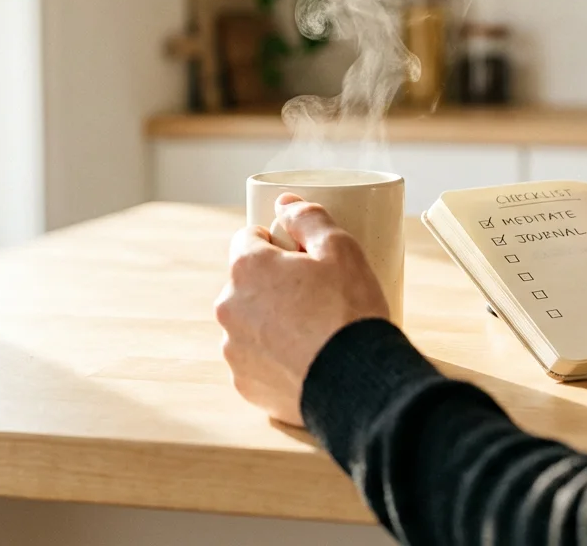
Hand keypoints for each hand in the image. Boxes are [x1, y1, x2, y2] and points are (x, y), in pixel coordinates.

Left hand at [215, 193, 390, 425]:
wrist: (356, 383)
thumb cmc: (348, 312)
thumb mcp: (341, 250)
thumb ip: (310, 218)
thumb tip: (286, 203)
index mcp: (247, 268)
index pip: (248, 239)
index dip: (276, 243)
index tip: (300, 256)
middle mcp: (229, 307)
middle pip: (247, 284)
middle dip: (273, 285)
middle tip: (314, 295)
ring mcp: (234, 349)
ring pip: (250, 323)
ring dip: (270, 322)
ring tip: (311, 332)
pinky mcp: (245, 384)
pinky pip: (256, 361)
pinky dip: (274, 358)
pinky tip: (303, 361)